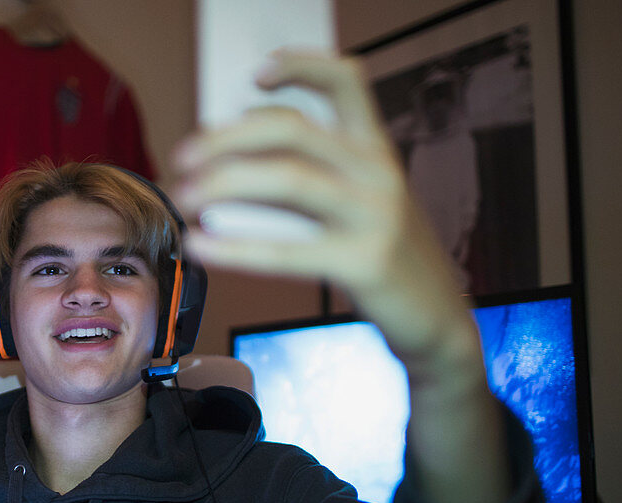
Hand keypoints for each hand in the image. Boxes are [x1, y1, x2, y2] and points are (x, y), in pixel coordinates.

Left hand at [172, 49, 475, 370]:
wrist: (438, 316)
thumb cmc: (384, 254)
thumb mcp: (358, 200)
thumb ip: (307, 170)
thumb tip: (232, 151)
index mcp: (375, 149)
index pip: (344, 82)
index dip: (300, 67)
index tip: (255, 75)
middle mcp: (377, 173)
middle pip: (293, 129)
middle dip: (226, 138)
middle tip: (183, 158)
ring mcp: (374, 216)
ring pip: (287, 178)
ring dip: (223, 182)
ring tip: (185, 197)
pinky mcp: (364, 263)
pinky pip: (287, 250)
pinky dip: (235, 248)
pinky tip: (201, 245)